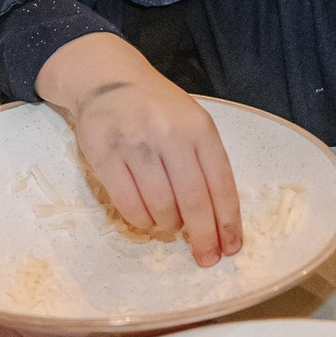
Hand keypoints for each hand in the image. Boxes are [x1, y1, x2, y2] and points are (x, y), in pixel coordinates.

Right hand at [37, 32, 243, 265]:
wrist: (107, 78)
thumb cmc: (157, 108)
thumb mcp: (190, 122)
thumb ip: (204, 162)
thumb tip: (215, 219)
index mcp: (199, 127)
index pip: (221, 183)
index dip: (227, 221)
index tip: (230, 248)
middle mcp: (170, 134)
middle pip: (193, 200)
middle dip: (203, 236)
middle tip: (206, 258)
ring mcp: (136, 144)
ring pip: (161, 206)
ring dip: (169, 227)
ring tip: (170, 228)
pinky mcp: (104, 154)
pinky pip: (128, 203)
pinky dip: (142, 221)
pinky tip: (148, 221)